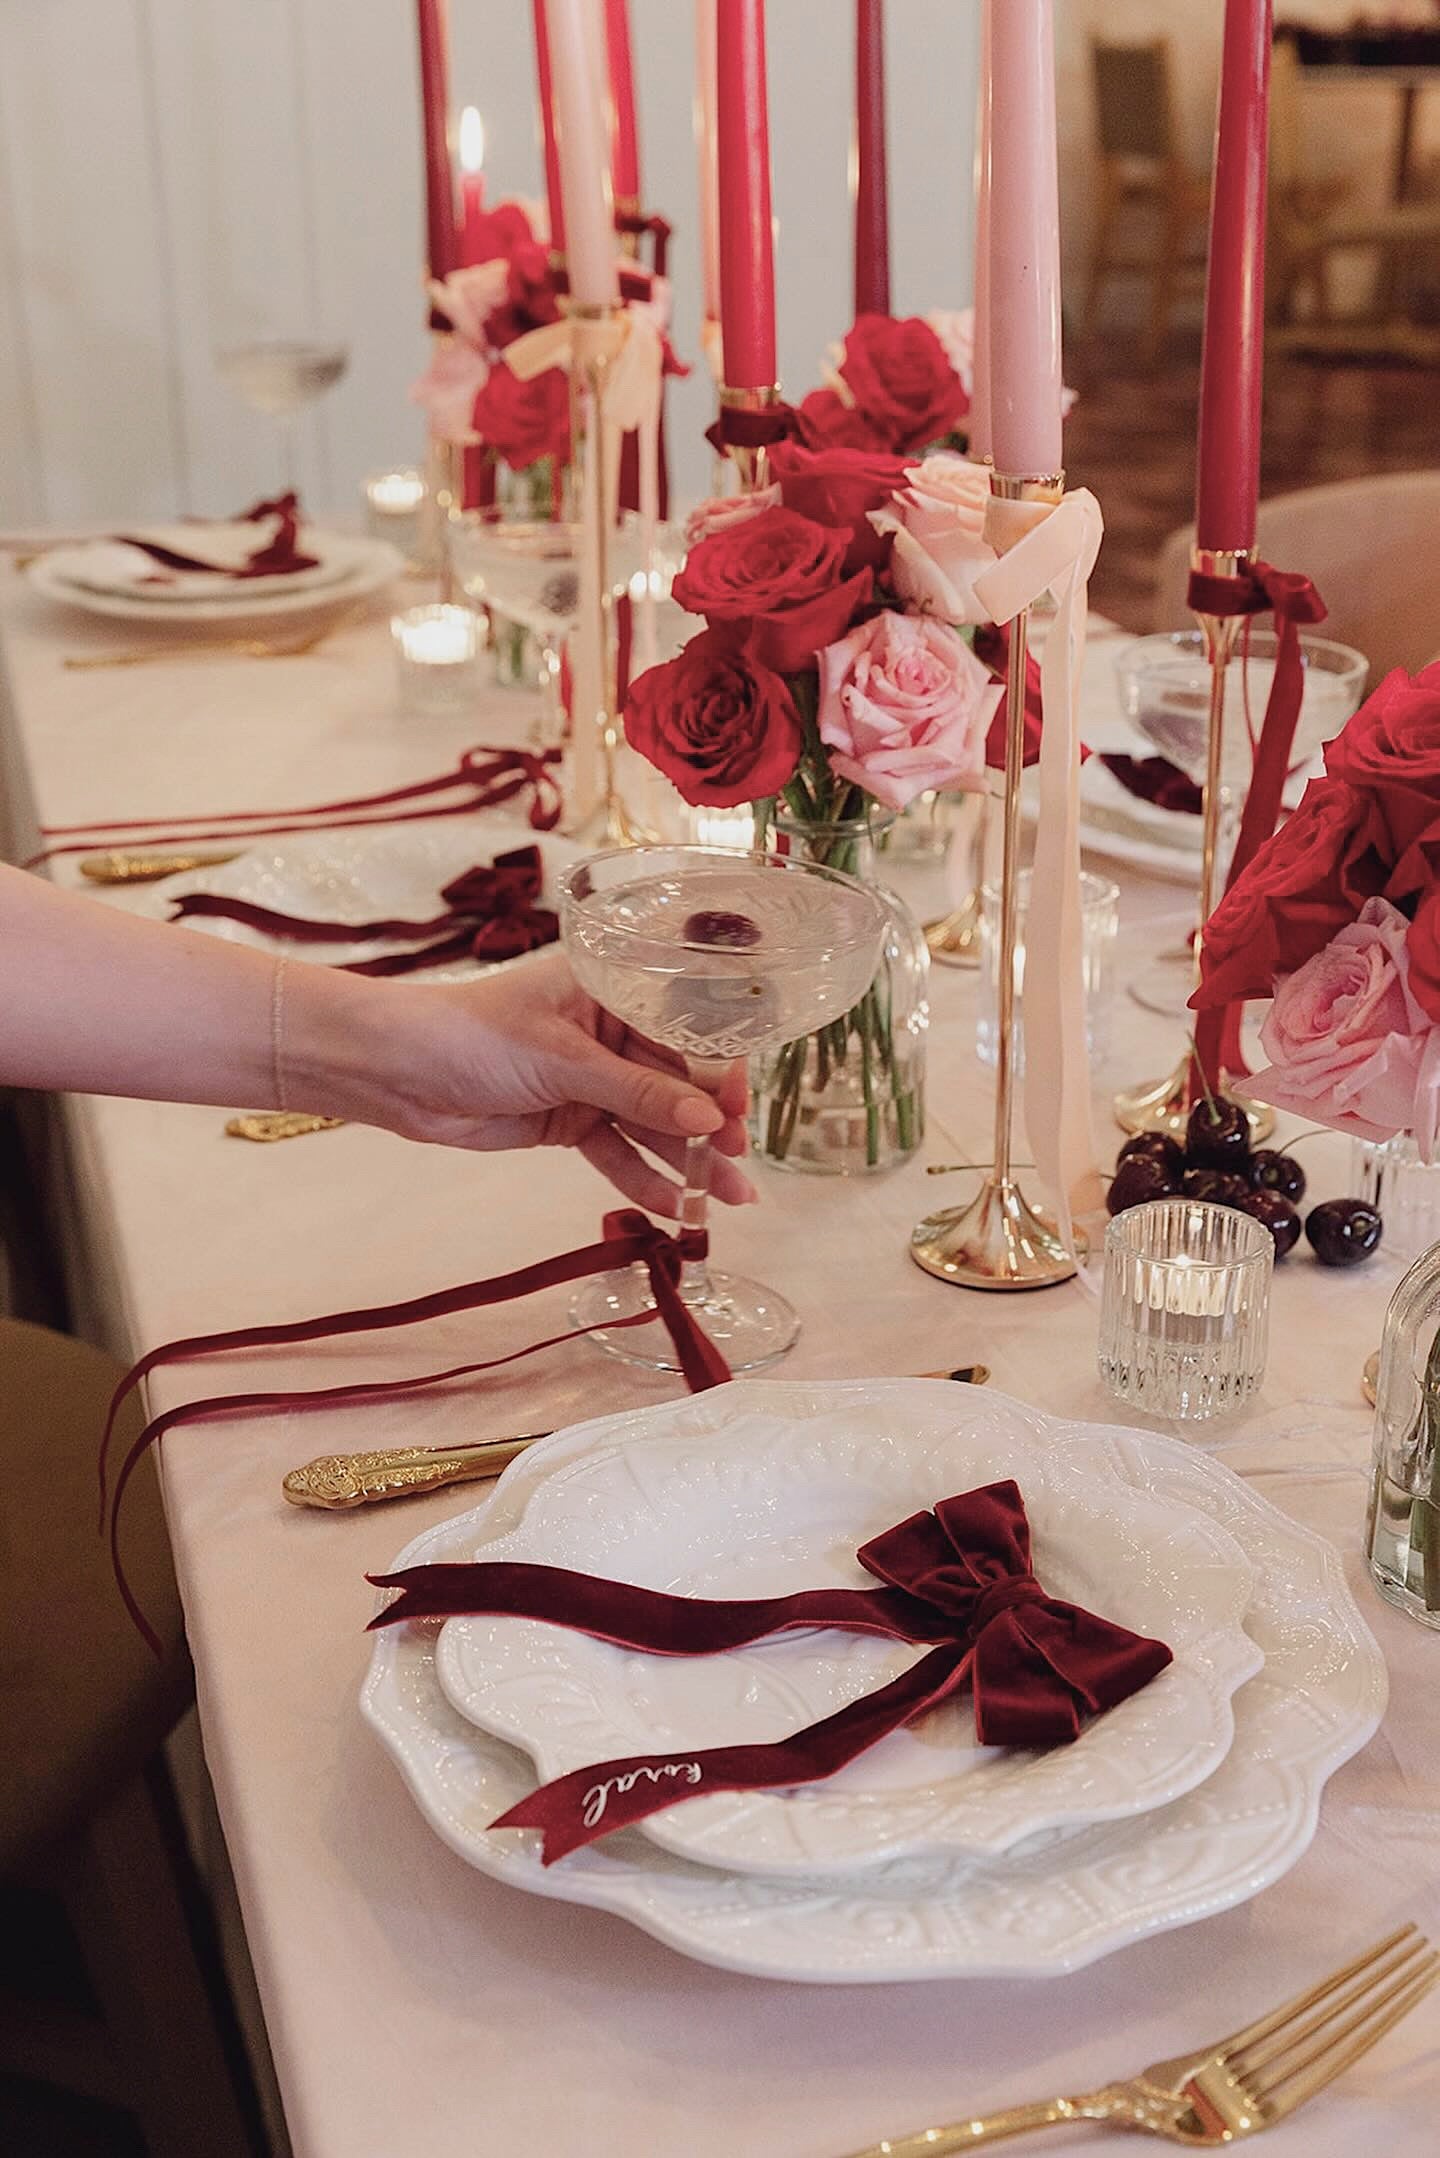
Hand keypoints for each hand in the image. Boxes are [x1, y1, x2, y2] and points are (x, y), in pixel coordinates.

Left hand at [342, 949, 755, 1216]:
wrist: (397, 1073)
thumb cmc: (474, 1036)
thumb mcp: (562, 1059)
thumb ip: (636, 1092)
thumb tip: (707, 1121)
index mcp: (612, 991)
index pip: (683, 1029)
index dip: (716, 1071)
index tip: (738, 1109)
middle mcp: (609, 1032)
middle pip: (675, 1082)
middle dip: (709, 1125)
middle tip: (740, 1163)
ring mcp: (591, 1080)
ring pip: (650, 1123)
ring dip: (687, 1160)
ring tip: (728, 1199)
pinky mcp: (569, 1120)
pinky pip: (615, 1151)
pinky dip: (641, 1178)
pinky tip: (674, 1206)